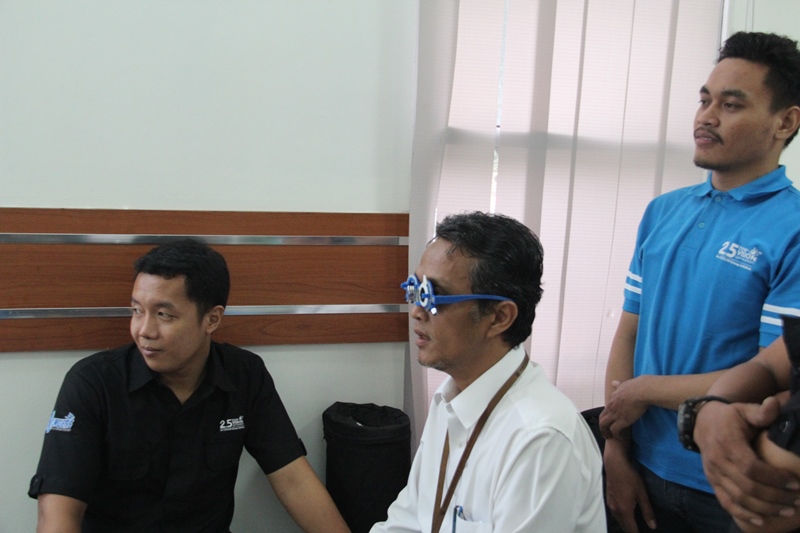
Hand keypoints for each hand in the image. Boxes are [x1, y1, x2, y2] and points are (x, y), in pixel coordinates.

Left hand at [600, 378, 648, 438]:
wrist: (642, 391)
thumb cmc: (636, 386)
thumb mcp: (624, 384)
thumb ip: (618, 385)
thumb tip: (614, 382)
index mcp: (612, 398)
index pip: (606, 409)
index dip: (607, 416)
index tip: (611, 420)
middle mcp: (611, 406)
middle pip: (601, 418)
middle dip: (602, 426)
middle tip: (606, 432)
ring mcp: (615, 414)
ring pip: (604, 425)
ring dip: (606, 432)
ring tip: (610, 437)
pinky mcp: (622, 420)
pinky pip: (614, 430)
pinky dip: (616, 435)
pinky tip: (621, 437)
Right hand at [604, 440, 655, 532]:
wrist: (614, 465)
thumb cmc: (630, 478)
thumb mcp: (642, 494)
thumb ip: (647, 511)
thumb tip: (653, 526)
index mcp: (624, 510)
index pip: (631, 529)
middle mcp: (615, 510)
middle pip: (623, 526)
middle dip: (631, 530)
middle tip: (639, 530)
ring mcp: (610, 504)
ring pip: (618, 520)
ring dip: (625, 524)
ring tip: (633, 525)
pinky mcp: (608, 499)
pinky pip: (614, 513)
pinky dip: (621, 517)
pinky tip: (625, 514)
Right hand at [696, 398, 799, 527]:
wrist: (702, 422)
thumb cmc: (730, 417)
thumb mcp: (744, 410)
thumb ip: (761, 411)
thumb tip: (774, 404)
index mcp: (727, 443)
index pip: (751, 467)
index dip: (774, 478)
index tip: (795, 483)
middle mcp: (718, 461)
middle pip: (747, 487)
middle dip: (775, 496)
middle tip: (796, 500)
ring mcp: (713, 473)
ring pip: (738, 498)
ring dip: (764, 508)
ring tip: (787, 509)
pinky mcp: (712, 482)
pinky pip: (726, 503)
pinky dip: (743, 514)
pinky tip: (761, 520)